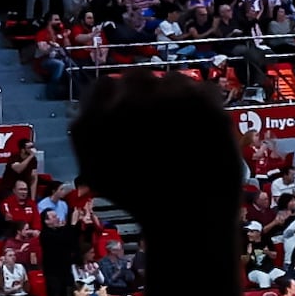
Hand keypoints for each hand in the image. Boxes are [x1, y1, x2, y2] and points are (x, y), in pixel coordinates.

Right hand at [72, 70, 245, 221]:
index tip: (132, 114)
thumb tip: (93, 109)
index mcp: (94, 121)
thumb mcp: (98, 173)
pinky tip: (204, 129)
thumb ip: (90, 136)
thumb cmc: (144, 203)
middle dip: (147, 95)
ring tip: (186, 128)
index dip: (119, 100)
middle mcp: (124, 105)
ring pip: (170, 80)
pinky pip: (201, 88)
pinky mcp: (198, 100)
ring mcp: (163, 99)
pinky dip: (204, 104)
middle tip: (162, 119)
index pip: (103, 87)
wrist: (188, 218)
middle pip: (136, 77)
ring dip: (176, 97)